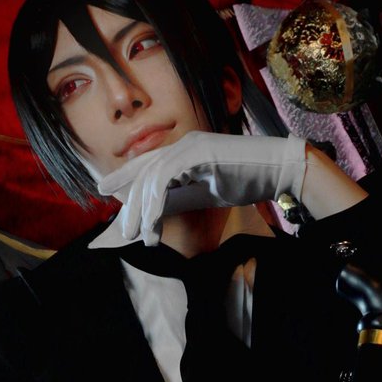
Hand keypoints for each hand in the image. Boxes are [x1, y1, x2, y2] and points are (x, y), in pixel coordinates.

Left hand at [97, 131, 308, 245]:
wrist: (276, 170)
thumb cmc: (247, 180)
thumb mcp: (205, 192)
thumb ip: (180, 196)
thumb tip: (155, 211)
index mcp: (184, 150)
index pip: (147, 164)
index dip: (124, 176)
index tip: (104, 191)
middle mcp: (182, 145)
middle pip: (144, 173)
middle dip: (131, 204)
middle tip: (125, 231)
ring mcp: (188, 147)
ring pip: (151, 177)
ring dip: (142, 210)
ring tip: (140, 236)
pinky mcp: (196, 154)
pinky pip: (166, 179)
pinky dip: (156, 203)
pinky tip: (153, 223)